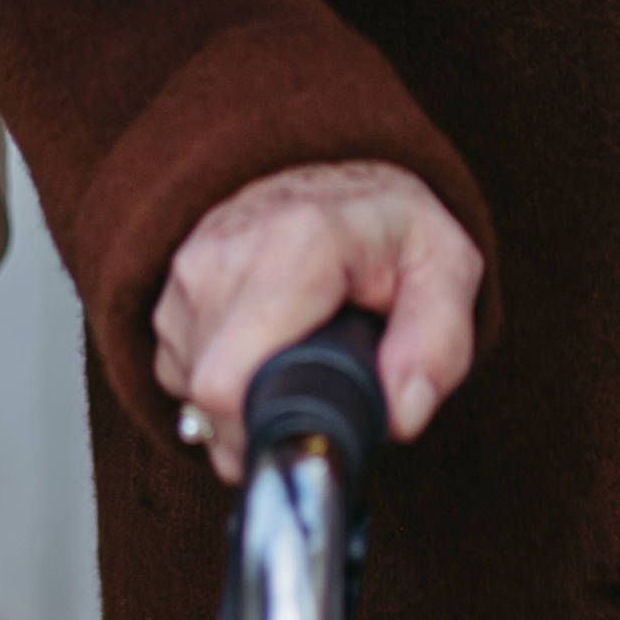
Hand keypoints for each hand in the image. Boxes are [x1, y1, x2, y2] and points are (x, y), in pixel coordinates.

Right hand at [150, 160, 480, 485]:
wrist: (344, 183)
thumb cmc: (395, 234)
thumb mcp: (448, 274)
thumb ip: (437, 348)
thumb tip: (400, 413)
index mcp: (297, 245)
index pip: (228, 379)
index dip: (259, 433)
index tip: (303, 437)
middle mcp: (227, 251)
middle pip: (209, 395)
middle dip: (259, 424)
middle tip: (317, 401)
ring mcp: (191, 266)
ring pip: (192, 389)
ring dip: (240, 402)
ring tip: (295, 362)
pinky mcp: (171, 284)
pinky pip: (179, 370)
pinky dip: (220, 379)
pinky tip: (263, 352)